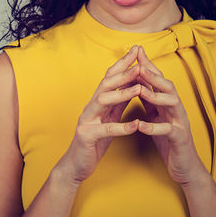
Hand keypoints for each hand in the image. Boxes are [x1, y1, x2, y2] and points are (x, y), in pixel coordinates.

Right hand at [56, 46, 139, 185]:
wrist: (75, 165)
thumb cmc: (93, 142)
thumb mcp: (108, 119)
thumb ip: (117, 104)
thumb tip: (132, 85)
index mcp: (96, 103)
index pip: (109, 78)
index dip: (122, 64)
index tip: (137, 51)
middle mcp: (89, 108)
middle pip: (105, 85)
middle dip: (123, 73)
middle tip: (140, 64)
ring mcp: (86, 121)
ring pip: (102, 102)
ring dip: (121, 94)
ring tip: (139, 89)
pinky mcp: (87, 137)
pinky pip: (106, 130)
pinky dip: (121, 127)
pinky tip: (135, 125)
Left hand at [134, 46, 206, 185]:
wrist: (185, 166)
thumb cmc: (169, 140)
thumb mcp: (157, 116)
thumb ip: (149, 100)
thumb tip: (137, 81)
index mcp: (169, 103)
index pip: (158, 80)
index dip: (148, 65)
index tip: (135, 51)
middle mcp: (177, 109)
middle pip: (168, 86)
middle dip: (154, 74)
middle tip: (138, 64)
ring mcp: (180, 123)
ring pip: (173, 103)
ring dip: (155, 95)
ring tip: (139, 89)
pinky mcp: (179, 140)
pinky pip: (168, 131)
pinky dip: (154, 127)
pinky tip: (141, 125)